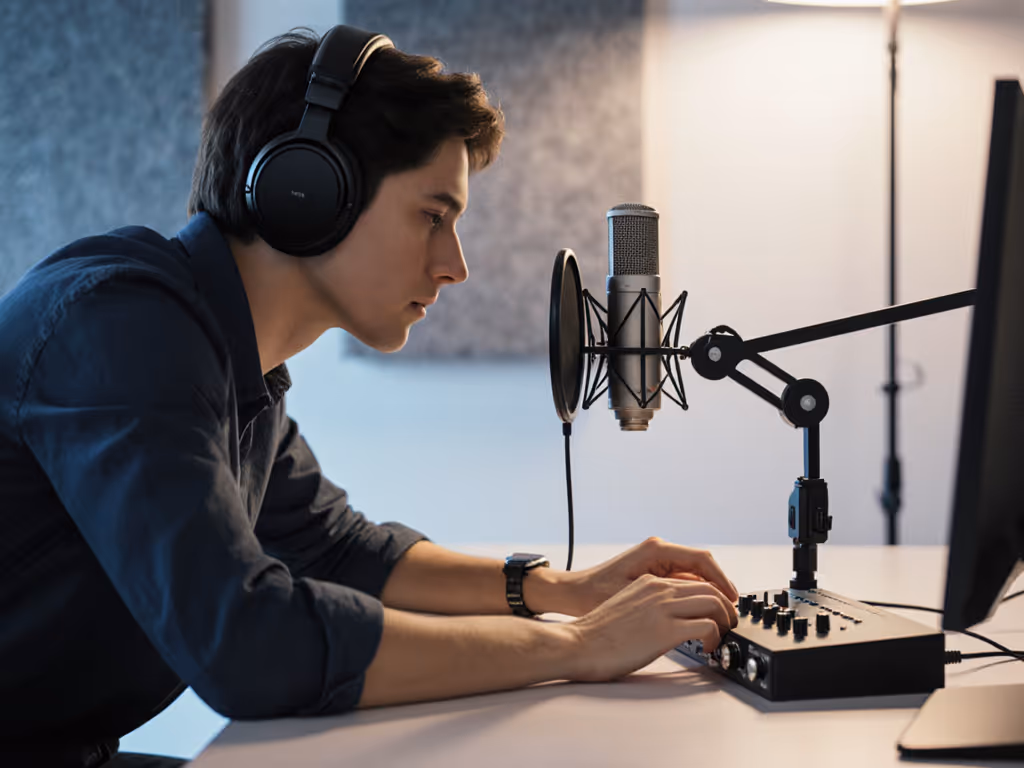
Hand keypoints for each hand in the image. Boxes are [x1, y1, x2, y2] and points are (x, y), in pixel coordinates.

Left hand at [546, 537, 738, 616]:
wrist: (571, 594)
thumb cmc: (594, 594)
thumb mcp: (636, 597)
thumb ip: (669, 597)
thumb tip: (700, 604)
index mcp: (656, 551)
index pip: (702, 560)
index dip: (722, 581)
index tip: (733, 600)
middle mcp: (658, 551)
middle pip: (702, 567)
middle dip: (719, 589)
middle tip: (731, 613)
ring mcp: (655, 561)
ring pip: (693, 576)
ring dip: (707, 594)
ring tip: (719, 617)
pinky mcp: (651, 572)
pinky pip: (681, 581)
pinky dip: (692, 595)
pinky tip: (699, 614)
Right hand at [566, 573, 737, 682]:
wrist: (577, 643)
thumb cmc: (597, 633)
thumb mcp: (625, 605)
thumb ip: (648, 604)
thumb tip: (667, 618)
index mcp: (648, 581)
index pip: (693, 579)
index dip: (712, 596)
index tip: (717, 612)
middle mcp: (658, 588)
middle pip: (710, 587)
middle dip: (727, 607)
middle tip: (728, 624)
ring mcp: (662, 607)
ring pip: (714, 602)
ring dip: (725, 620)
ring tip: (722, 636)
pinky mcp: (665, 629)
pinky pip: (707, 626)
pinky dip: (716, 637)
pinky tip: (709, 648)